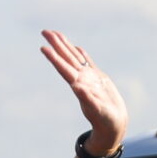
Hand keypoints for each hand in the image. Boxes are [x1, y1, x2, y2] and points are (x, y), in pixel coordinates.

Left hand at [41, 30, 127, 157]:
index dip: (54, 58)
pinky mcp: (98, 80)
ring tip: (56, 34)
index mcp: (80, 86)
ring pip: (75, 58)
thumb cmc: (105, 120)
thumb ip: (88, 99)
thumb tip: (77, 87)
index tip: (43, 47)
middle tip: (45, 31)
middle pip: (66, 59)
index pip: (64, 69)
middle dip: (56, 45)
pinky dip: (82, 55)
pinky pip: (88, 63)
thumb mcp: (97, 111)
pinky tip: (76, 48)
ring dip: (65, 46)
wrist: (113, 126)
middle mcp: (82, 80)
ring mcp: (89, 79)